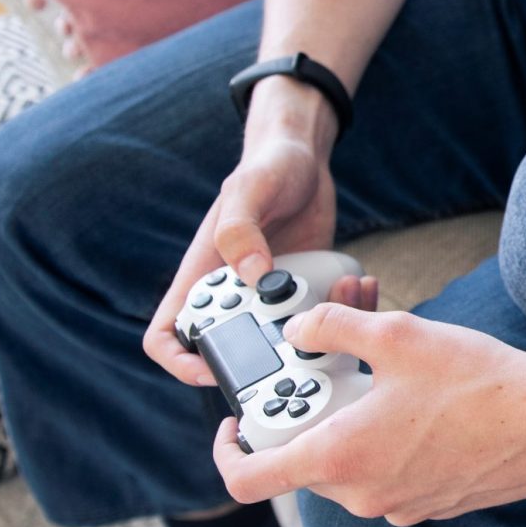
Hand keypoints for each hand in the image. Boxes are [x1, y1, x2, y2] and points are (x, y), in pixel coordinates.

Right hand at [143, 82, 371, 384]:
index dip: (180, 361)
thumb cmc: (267, 166)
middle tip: (300, 342)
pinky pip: (319, 319)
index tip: (213, 368)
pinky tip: (357, 286)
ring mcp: (270, 296)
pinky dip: (340, 312)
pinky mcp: (304, 291)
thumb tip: (252, 277)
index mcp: (203, 275)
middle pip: (232, 351)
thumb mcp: (249, 190)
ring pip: (284, 342)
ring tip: (340, 300)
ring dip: (314, 336)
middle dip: (265, 359)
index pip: (167, 335)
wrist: (305, 158)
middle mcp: (234, 293)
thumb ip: (241, 230)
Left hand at [211, 303, 525, 523]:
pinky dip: (385, 439)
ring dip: (351, 419)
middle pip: (302, 459)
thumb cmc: (479, 384)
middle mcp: (360, 493)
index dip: (228, 449)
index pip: (247, 479)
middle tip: (333, 365)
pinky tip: (418, 401)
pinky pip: (385, 472)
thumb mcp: (398, 335)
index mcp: (338, 457)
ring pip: (347, 462)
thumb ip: (332, 327)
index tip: (237, 421)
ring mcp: (395, 504)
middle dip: (310, 409)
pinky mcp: (427, 503)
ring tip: (385, 372)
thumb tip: (300, 330)